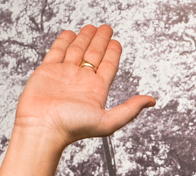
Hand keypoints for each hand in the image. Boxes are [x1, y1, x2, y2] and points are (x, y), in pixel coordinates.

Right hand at [14, 26, 154, 146]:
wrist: (43, 127)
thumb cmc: (73, 128)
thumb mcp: (109, 121)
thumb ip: (130, 110)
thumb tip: (152, 101)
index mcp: (96, 90)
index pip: (108, 66)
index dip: (113, 53)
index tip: (116, 42)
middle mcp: (81, 81)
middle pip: (93, 55)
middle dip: (100, 41)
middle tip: (106, 28)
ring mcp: (64, 75)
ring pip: (76, 51)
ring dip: (84, 39)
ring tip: (91, 27)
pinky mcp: (47, 71)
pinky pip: (56, 52)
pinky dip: (63, 42)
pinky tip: (70, 34)